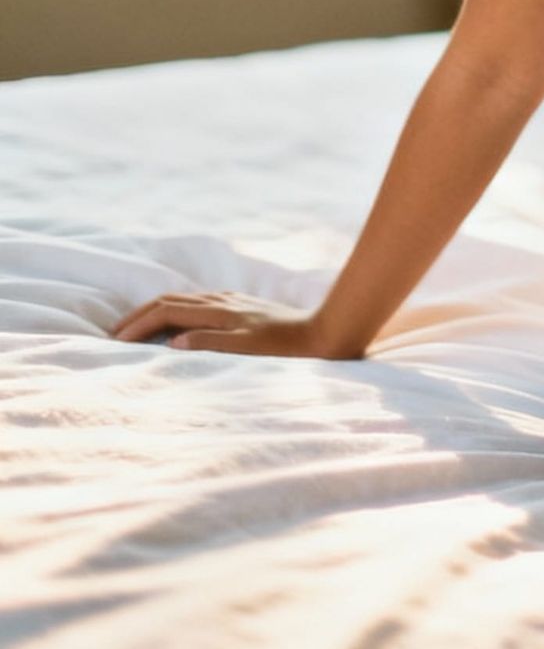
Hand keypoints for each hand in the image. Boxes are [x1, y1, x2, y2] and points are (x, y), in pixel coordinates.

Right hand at [108, 291, 334, 358]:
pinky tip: (178, 320)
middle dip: (141, 314)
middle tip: (115, 331)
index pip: (168, 312)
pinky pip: (200, 303)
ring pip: (185, 299)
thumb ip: (209, 343)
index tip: (116, 341)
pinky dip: (178, 310)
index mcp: (219, 311)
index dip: (140, 324)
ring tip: (138, 326)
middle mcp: (223, 302)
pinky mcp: (242, 308)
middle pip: (172, 300)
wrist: (322, 333)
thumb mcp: (246, 349)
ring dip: (157, 310)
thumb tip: (173, 340)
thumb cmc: (285, 348)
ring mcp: (233, 302)